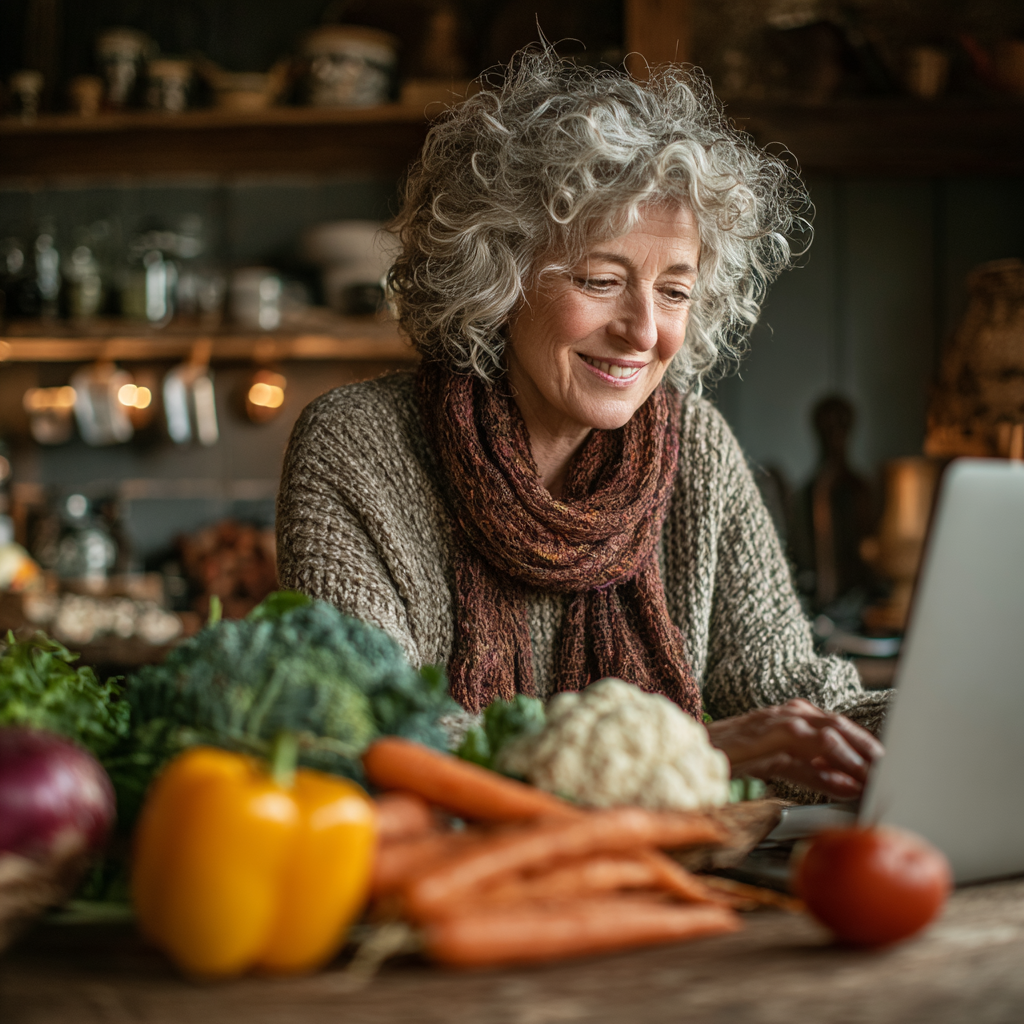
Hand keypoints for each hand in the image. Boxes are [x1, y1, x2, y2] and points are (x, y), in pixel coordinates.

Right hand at [705, 698, 884, 799]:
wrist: (694, 749)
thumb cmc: (734, 757)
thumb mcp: (780, 763)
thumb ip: (812, 771)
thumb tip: (847, 785)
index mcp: (795, 714)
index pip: (841, 727)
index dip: (867, 747)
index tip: (889, 767)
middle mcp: (789, 713)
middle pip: (841, 726)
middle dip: (870, 751)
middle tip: (894, 772)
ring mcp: (776, 723)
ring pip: (828, 735)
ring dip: (855, 759)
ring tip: (875, 779)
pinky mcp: (763, 739)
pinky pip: (803, 751)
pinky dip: (826, 770)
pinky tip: (843, 786)